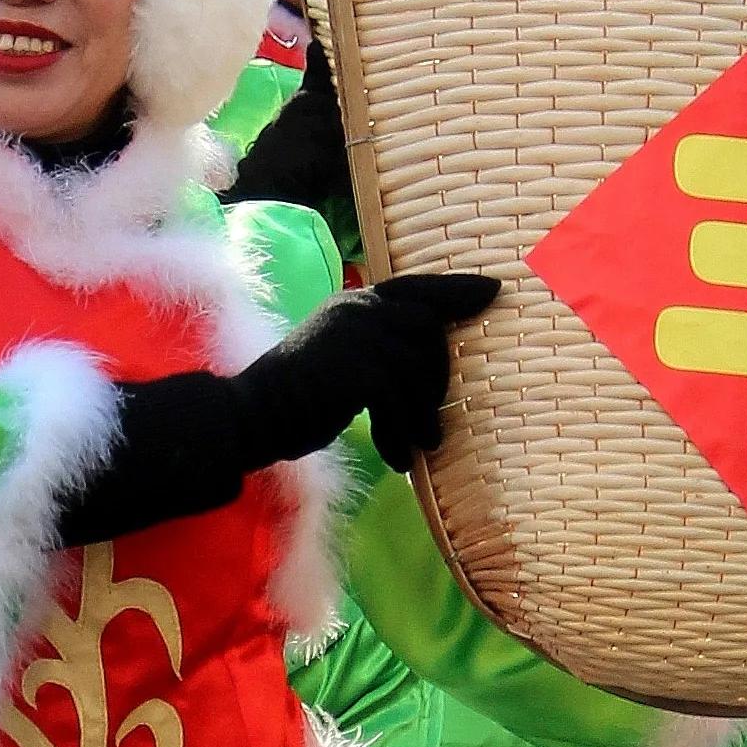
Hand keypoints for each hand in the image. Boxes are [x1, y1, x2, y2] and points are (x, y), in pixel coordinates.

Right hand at [243, 271, 500, 475]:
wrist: (254, 414)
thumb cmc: (298, 398)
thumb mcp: (343, 360)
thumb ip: (379, 350)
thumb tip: (429, 366)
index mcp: (355, 301)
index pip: (417, 288)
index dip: (456, 290)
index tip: (492, 292)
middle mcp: (358, 308)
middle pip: (429, 330)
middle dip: (439, 379)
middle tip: (433, 422)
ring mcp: (356, 334)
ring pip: (419, 369)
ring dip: (422, 414)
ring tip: (418, 445)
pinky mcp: (357, 367)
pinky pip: (400, 400)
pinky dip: (401, 433)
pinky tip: (396, 458)